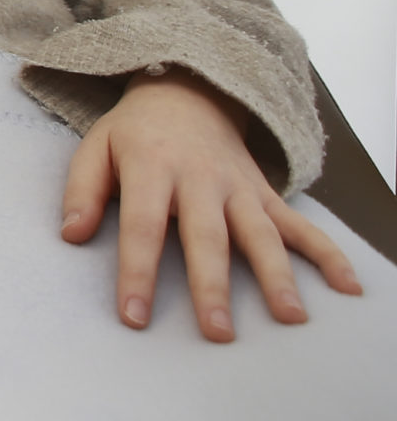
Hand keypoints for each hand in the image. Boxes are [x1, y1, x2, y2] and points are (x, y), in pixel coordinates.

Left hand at [61, 70, 363, 340]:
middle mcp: (200, 179)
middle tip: (218, 331)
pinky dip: (328, 253)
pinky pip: (300, 224)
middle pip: (207, 236)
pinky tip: (348, 286)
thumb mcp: (95, 147)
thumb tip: (72, 235)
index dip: (138, 272)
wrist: (186, 90)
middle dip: (213, 285)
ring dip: (278, 275)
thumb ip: (82, 190)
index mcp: (152, 167)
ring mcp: (239, 187)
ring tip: (291, 317)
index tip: (135, 316)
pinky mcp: (265, 193)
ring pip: (261, 233)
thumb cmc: (135, 132)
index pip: (143, 226)